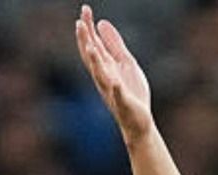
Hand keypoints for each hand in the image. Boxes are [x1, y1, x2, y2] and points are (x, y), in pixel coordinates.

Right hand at [75, 4, 152, 144]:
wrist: (138, 121)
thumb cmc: (131, 91)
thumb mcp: (126, 63)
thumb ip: (115, 44)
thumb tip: (102, 23)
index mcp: (105, 67)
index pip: (93, 44)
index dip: (88, 29)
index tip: (85, 10)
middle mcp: (104, 77)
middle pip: (92, 57)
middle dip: (86, 40)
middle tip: (80, 22)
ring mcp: (112, 91)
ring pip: (101, 76)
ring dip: (95, 62)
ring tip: (91, 48)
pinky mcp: (124, 103)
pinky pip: (119, 96)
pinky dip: (116, 89)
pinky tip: (115, 83)